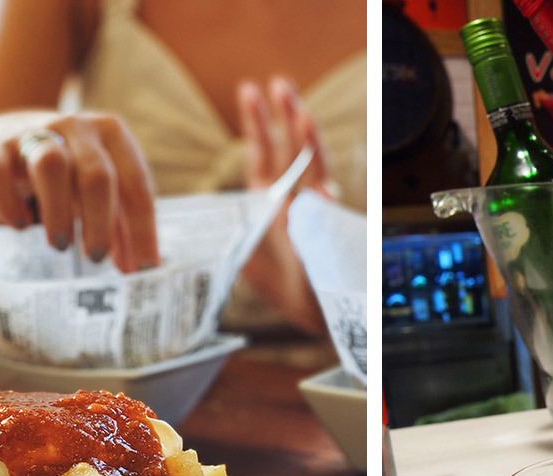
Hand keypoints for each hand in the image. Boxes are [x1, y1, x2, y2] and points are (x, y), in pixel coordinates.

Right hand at [0, 111, 158, 272]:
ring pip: (50, 166)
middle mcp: (75, 127)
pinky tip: (20, 225)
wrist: (11, 137)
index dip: (143, 231)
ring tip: (60, 245)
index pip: (136, 185)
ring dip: (58, 211)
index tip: (142, 270)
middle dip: (100, 222)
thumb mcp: (104, 190)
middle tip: (96, 258)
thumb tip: (142, 269)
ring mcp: (32, 132)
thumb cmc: (71, 173)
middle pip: (96, 175)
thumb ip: (124, 226)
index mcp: (112, 134)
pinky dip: (8, 203)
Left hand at [233, 77, 328, 334]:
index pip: (263, 154)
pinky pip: (329, 205)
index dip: (258, 124)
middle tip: (279, 84)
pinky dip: (323, 193)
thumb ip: (238, 232)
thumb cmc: (284, 289)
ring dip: (307, 141)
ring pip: (313, 166)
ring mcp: (318, 210)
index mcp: (270, 201)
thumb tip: (219, 220)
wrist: (315, 313)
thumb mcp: (246, 257)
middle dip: (285, 117)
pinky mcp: (333, 228)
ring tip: (300, 112)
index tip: (250, 90)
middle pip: (290, 149)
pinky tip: (320, 185)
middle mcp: (295, 199)